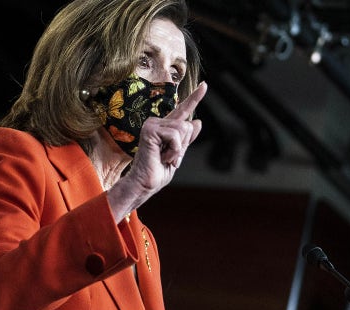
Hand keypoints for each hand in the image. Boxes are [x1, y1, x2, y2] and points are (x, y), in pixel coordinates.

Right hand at [107, 82, 206, 220]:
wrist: (144, 184)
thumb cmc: (158, 172)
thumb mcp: (178, 154)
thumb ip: (186, 139)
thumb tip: (197, 121)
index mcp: (164, 128)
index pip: (183, 111)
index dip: (195, 97)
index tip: (205, 85)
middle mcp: (157, 122)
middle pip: (187, 125)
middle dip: (183, 145)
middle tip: (168, 157)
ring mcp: (152, 124)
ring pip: (182, 129)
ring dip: (177, 150)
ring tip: (164, 158)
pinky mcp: (150, 129)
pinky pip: (175, 136)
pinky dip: (173, 151)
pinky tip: (162, 157)